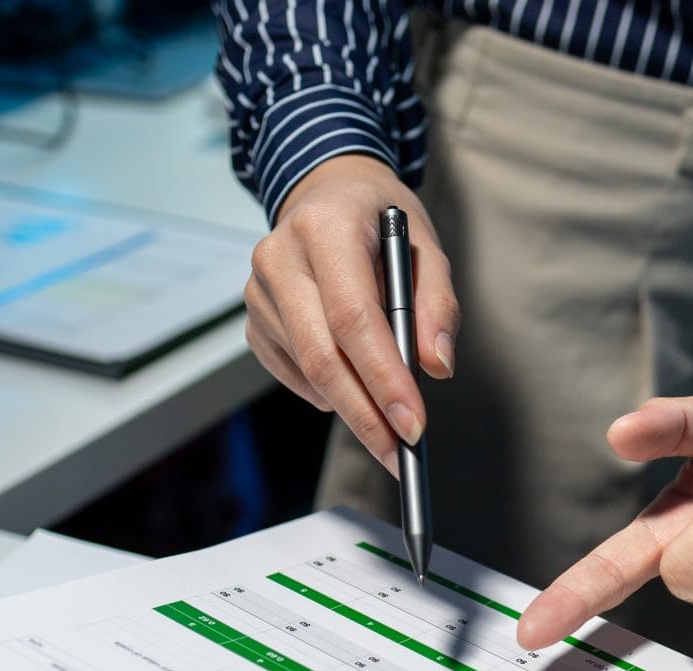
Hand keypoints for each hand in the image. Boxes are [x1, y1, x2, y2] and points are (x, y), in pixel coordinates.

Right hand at [244, 155, 460, 473]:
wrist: (326, 194)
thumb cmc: (378, 220)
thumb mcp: (425, 244)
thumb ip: (438, 304)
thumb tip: (436, 367)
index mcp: (326, 228)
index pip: (353, 317)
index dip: (383, 377)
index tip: (412, 424)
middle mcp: (280, 257)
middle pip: (323, 356)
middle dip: (366, 414)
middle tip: (400, 455)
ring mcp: (258, 291)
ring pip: (308, 371)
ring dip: (353, 406)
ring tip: (389, 416)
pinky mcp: (254, 320)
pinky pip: (294, 374)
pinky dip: (328, 391)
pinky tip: (352, 379)